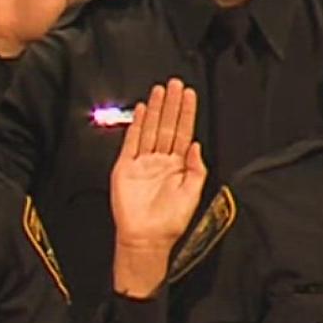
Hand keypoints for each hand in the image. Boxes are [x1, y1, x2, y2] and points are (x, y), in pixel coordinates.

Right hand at [111, 79, 206, 297]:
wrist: (146, 238)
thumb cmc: (170, 222)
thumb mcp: (193, 194)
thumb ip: (196, 168)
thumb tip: (197, 145)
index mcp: (178, 166)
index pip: (184, 133)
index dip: (186, 114)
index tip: (189, 95)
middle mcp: (161, 161)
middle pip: (167, 126)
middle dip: (171, 105)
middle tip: (175, 83)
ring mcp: (143, 163)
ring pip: (150, 130)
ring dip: (155, 110)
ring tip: (160, 90)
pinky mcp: (126, 168)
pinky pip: (132, 142)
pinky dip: (136, 126)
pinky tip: (142, 111)